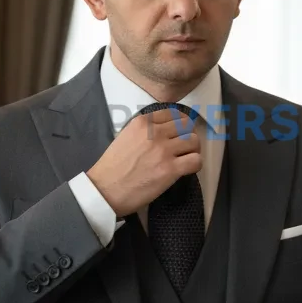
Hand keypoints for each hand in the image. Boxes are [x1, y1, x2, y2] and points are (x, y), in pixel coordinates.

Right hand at [87, 108, 201, 216]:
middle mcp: (155, 133)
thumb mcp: (125, 136)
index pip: (172, 113)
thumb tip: (163, 130)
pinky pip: (196, 161)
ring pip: (194, 141)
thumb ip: (144, 130)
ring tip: (186, 158)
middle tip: (185, 146)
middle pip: (187, 125)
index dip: (180, 121)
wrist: (105, 190)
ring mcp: (164, 151)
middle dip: (189, 134)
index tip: (180, 131)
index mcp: (143, 123)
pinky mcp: (170, 169)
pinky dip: (195, 165)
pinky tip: (186, 169)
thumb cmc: (112, 167)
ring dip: (193, 150)